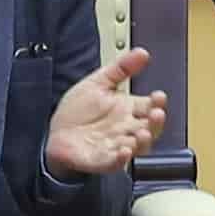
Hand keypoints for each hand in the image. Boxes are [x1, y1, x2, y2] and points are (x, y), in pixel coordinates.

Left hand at [44, 47, 168, 177]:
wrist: (55, 132)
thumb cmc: (78, 111)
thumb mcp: (98, 83)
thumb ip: (121, 68)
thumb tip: (142, 53)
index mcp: (127, 109)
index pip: (149, 106)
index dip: (156, 102)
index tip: (159, 96)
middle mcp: (125, 129)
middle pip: (148, 127)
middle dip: (155, 122)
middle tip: (157, 114)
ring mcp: (115, 146)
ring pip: (137, 147)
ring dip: (143, 141)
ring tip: (143, 133)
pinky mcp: (101, 160)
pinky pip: (114, 162)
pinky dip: (120, 159)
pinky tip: (124, 151)